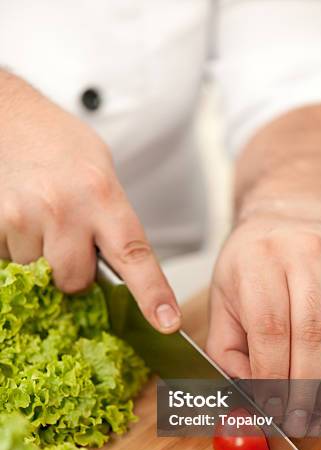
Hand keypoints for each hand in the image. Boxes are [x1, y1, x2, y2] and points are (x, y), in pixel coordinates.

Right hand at [0, 71, 179, 332]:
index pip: (134, 255)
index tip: (167, 322)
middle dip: (71, 270)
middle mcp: (64, 208)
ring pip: (37, 275)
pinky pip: (8, 263)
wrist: (8, 118)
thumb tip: (119, 276)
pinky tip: (19, 219)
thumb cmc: (61, 149)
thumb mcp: (102, 177)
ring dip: (39, 258)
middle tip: (66, 238)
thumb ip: (112, 224)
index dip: (152, 294)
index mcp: (103, 196)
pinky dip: (13, 250)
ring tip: (38, 218)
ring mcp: (24, 216)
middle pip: (74, 281)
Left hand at [206, 209, 320, 435]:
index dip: (271, 377)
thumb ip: (226, 350)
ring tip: (315, 413)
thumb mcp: (223, 300)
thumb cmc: (252, 264)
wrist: (293, 221)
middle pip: (310, 336)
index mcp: (258, 261)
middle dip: (303, 389)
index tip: (270, 408)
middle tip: (296, 421)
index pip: (270, 329)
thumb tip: (246, 393)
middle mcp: (302, 257)